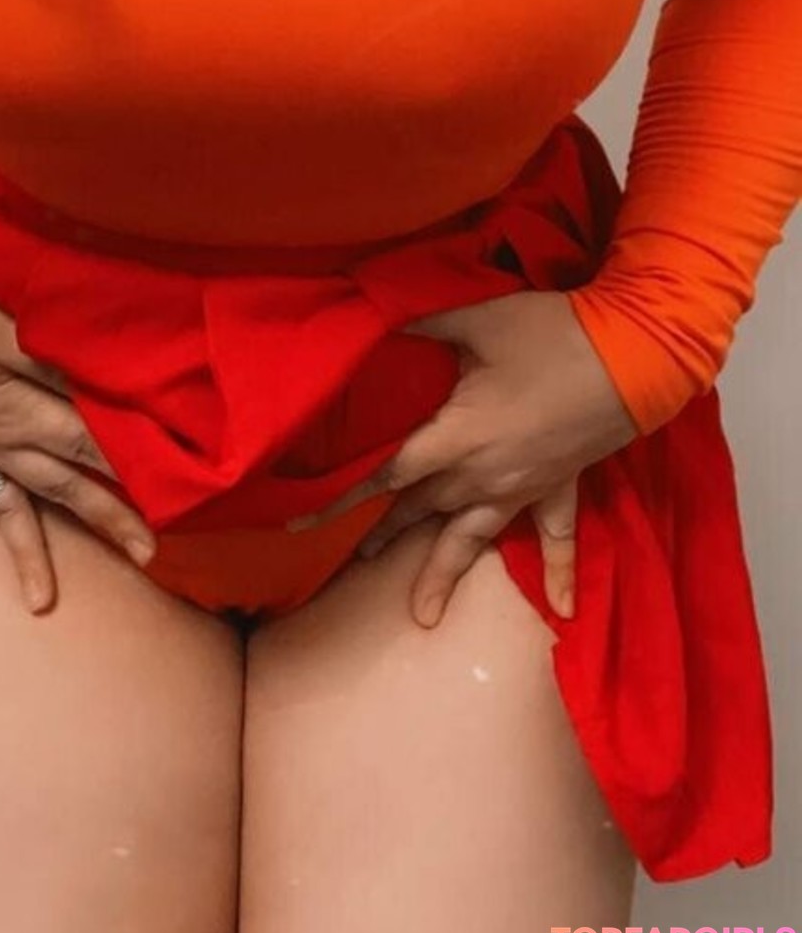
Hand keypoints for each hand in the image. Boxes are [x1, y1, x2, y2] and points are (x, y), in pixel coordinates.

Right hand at [0, 270, 156, 612]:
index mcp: (21, 413)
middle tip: (146, 556)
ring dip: (27, 551)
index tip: (174, 495)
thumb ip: (51, 358)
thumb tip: (101, 383)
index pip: (90, 443)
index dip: (132, 465)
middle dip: (106, 517)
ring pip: (6, 506)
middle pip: (63, 485)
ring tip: (43, 602)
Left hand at [288, 290, 639, 629]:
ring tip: (420, 614)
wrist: (634, 356)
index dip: (339, 496)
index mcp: (456, 437)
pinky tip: (562, 613)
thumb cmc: (550, 335)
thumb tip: (373, 318)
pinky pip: (559, 539)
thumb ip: (422, 324)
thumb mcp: (476, 320)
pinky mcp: (561, 486)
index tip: (298, 525)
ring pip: (474, 537)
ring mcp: (524, 487)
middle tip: (353, 563)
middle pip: (422, 510)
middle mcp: (484, 474)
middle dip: (384, 536)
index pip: (385, 474)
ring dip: (444, 571)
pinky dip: (558, 574)